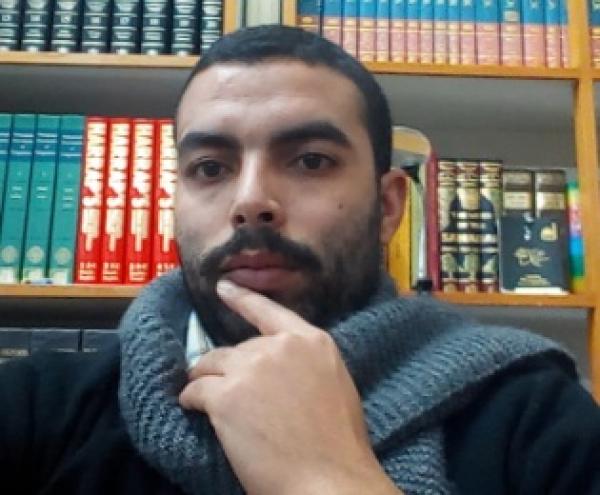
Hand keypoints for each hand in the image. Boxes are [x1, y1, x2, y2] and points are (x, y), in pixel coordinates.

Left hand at [179, 279, 401, 494]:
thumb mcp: (333, 384)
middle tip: (232, 394)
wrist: (328, 479)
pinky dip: (191, 399)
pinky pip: (195, 389)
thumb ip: (305, 364)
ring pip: (210, 363)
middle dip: (230, 368)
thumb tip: (280, 367)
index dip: (243, 298)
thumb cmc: (338, 441)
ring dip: (205, 380)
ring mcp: (251, 369)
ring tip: (204, 398)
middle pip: (237, 347)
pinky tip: (195, 410)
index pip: (269, 311)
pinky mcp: (226, 396)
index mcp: (311, 341)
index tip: (223, 287)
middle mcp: (279, 347)